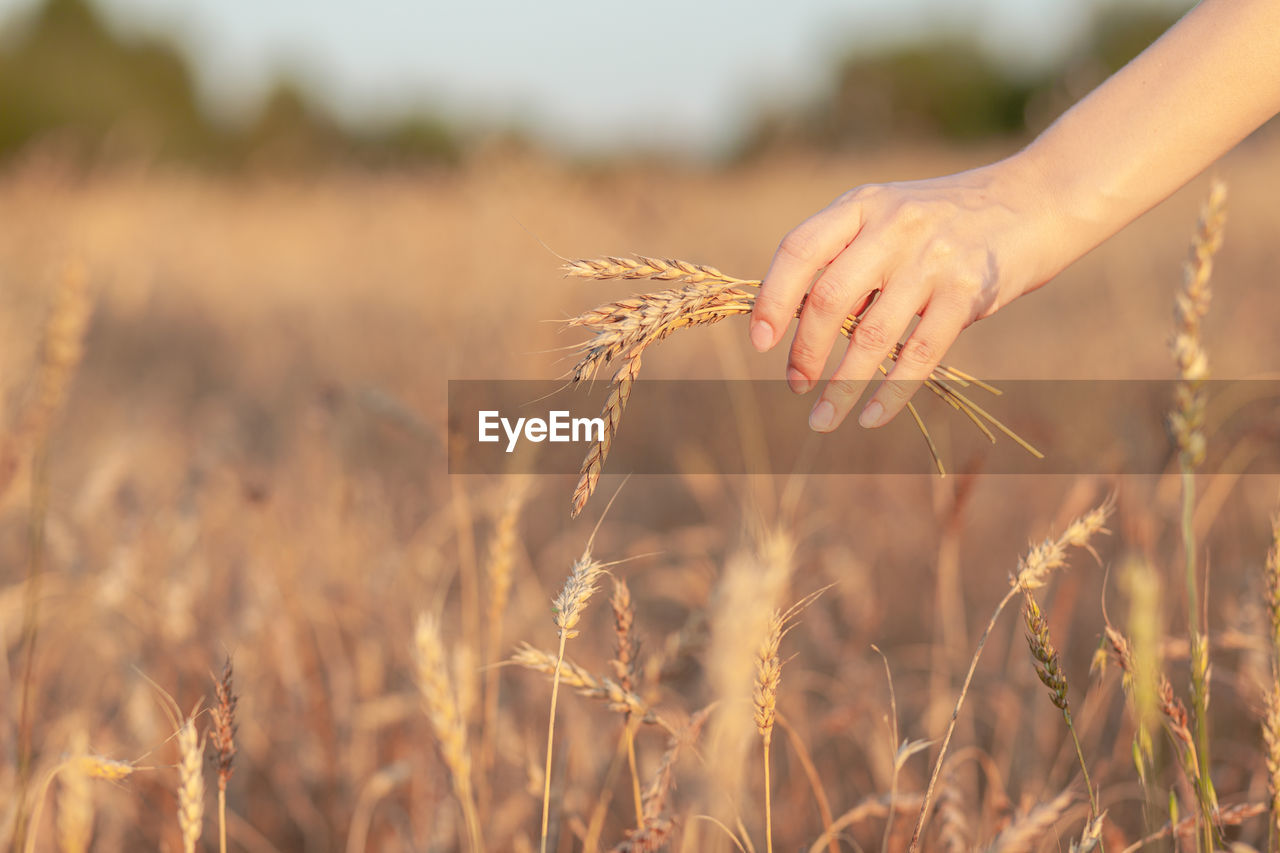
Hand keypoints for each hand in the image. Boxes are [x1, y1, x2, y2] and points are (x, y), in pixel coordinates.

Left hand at [749, 155, 1066, 432]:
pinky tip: (871, 417)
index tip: (760, 342)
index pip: (799, 251)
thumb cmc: (947, 221)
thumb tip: (798, 326)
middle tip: (796, 386)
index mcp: (861, 206)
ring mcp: (932, 258)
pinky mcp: (968, 290)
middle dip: (804, 352)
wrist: (1036, 200)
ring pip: (871, 336)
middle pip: (828, 299)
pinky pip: (920, 354)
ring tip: (822, 421)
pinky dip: (891, 392)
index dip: (772, 299)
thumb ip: (848, 259)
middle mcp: (892, 226)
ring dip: (840, 387)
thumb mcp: (890, 218)